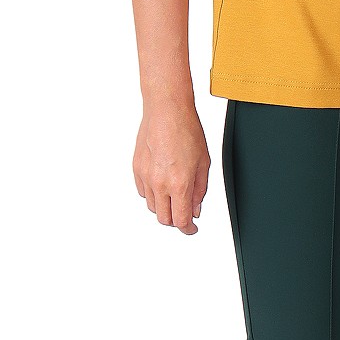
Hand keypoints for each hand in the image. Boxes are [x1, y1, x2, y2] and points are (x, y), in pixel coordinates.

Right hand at [134, 98, 211, 232]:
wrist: (167, 111)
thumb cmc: (186, 130)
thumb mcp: (203, 163)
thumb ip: (199, 190)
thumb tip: (196, 208)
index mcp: (179, 184)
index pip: (181, 220)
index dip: (188, 229)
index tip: (192, 229)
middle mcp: (159, 183)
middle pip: (164, 219)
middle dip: (176, 220)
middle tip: (184, 213)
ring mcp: (146, 177)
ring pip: (152, 207)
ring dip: (164, 207)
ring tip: (174, 194)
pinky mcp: (136, 169)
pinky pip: (143, 192)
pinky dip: (153, 194)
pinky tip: (162, 184)